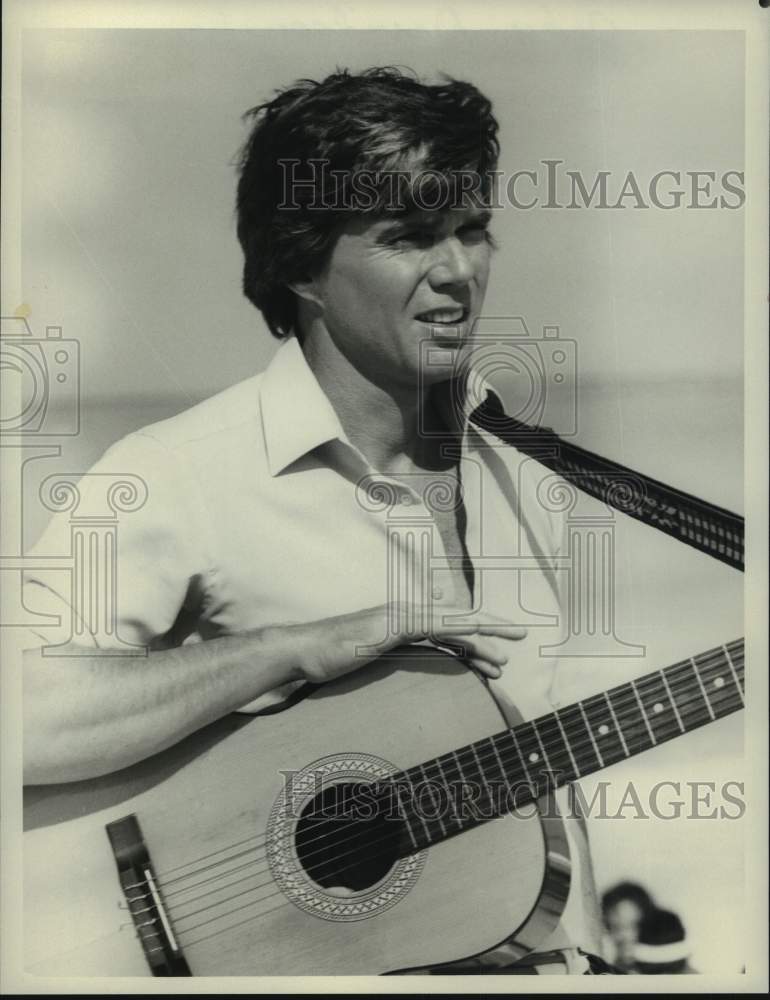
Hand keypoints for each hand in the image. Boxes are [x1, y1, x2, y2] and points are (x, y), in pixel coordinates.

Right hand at [281, 601, 526, 684]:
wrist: (302, 652)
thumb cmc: (329, 658)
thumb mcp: (367, 658)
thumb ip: (388, 655)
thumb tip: (408, 666)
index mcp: (403, 623)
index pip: (447, 629)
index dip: (475, 638)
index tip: (498, 654)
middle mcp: (405, 614)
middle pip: (457, 620)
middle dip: (490, 629)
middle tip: (520, 638)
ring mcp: (398, 618)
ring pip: (450, 622)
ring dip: (481, 636)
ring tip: (505, 656)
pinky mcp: (391, 626)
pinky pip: (430, 627)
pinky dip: (455, 630)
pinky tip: (474, 636)